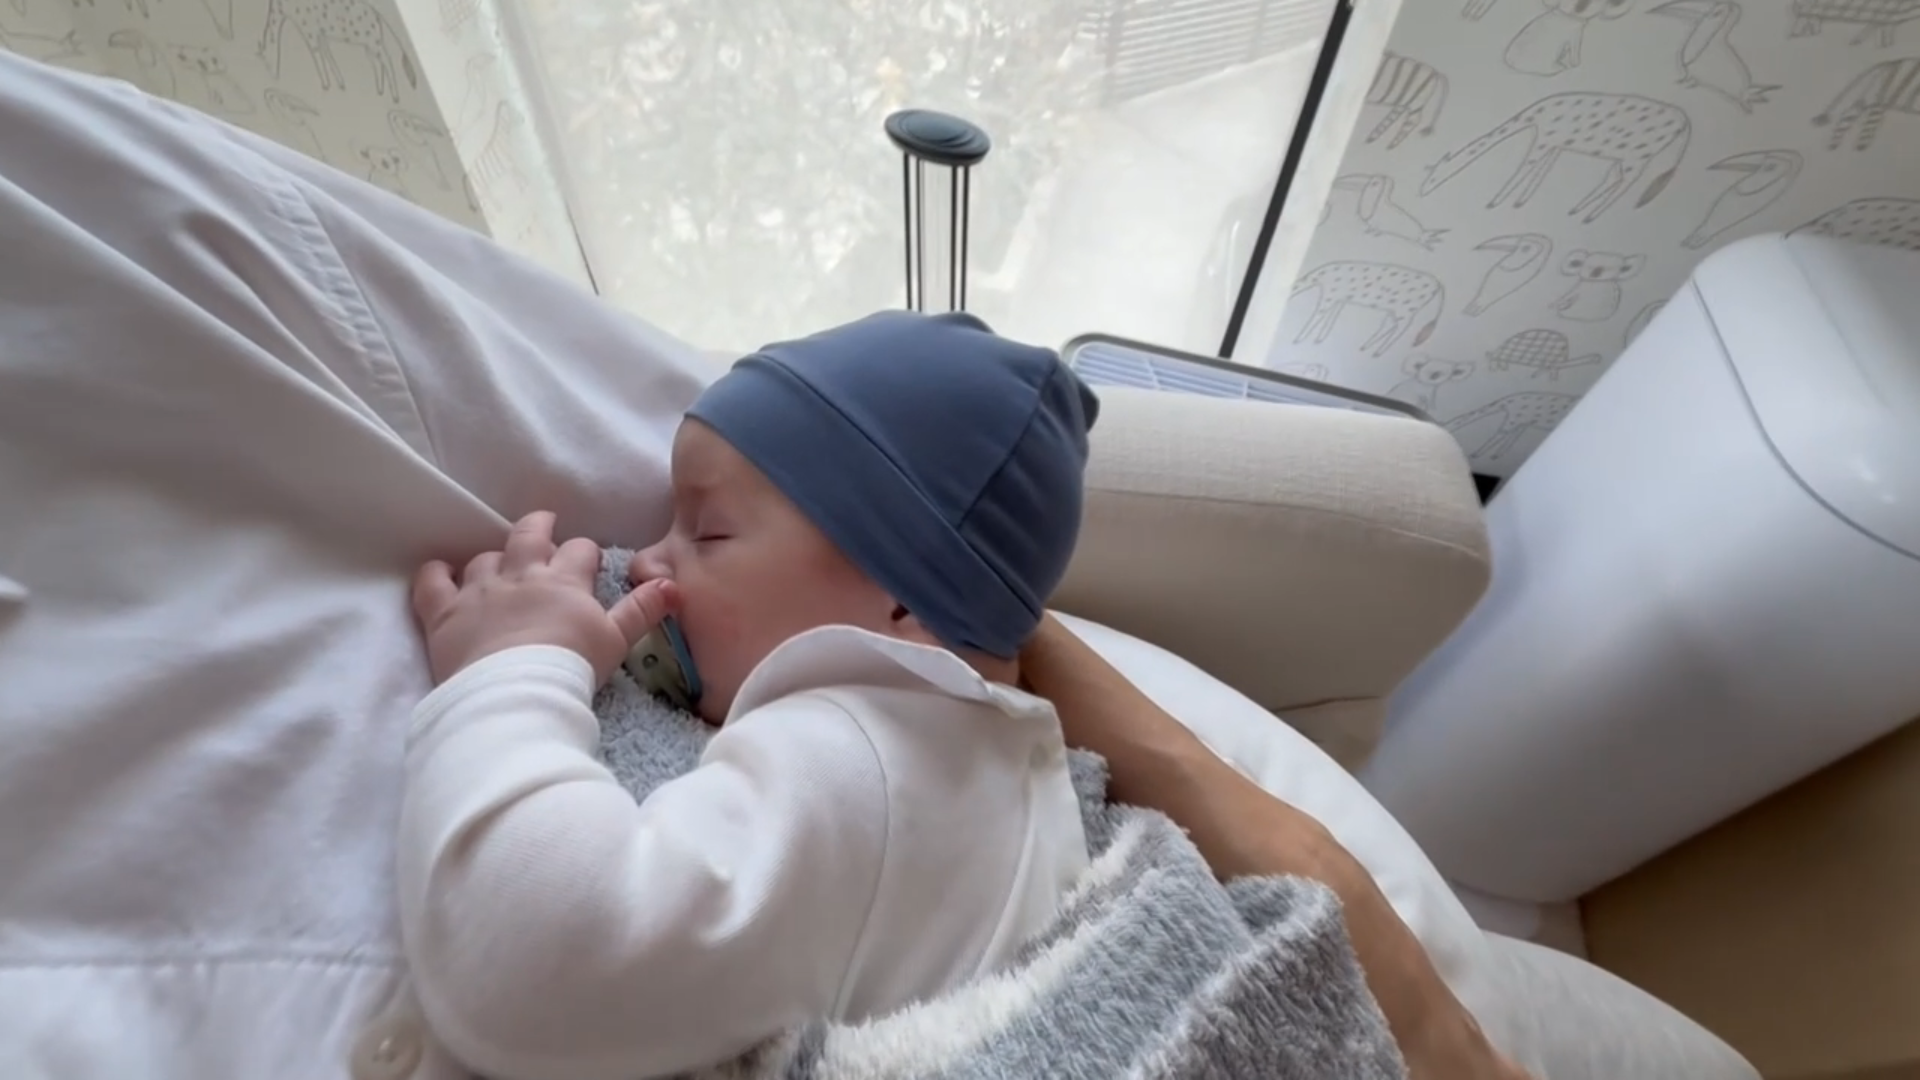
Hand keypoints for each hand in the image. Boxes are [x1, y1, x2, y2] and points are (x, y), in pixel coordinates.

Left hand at [411, 511, 677, 685]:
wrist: (515, 694)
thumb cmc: (571, 667)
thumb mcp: (616, 641)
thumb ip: (642, 610)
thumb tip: (673, 585)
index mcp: (564, 581)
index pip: (579, 551)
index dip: (584, 553)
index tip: (587, 562)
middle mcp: (521, 575)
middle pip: (528, 536)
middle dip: (538, 527)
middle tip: (543, 526)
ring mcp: (479, 591)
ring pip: (484, 558)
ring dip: (492, 559)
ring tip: (497, 566)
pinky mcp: (444, 612)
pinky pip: (433, 581)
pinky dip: (435, 573)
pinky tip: (440, 572)